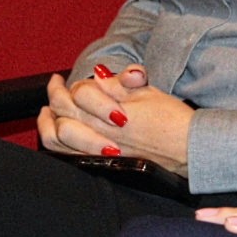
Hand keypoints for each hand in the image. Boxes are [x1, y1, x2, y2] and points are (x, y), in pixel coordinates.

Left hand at [41, 65, 193, 174]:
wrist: (189, 149)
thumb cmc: (174, 120)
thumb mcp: (150, 92)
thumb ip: (121, 83)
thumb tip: (98, 75)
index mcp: (113, 111)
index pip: (81, 92)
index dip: (77, 83)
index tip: (73, 77)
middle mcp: (101, 132)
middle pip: (64, 111)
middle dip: (55, 94)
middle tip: (55, 84)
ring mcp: (99, 149)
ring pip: (58, 136)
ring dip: (48, 121)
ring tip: (47, 110)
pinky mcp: (102, 162)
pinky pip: (67, 154)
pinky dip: (56, 141)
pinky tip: (57, 131)